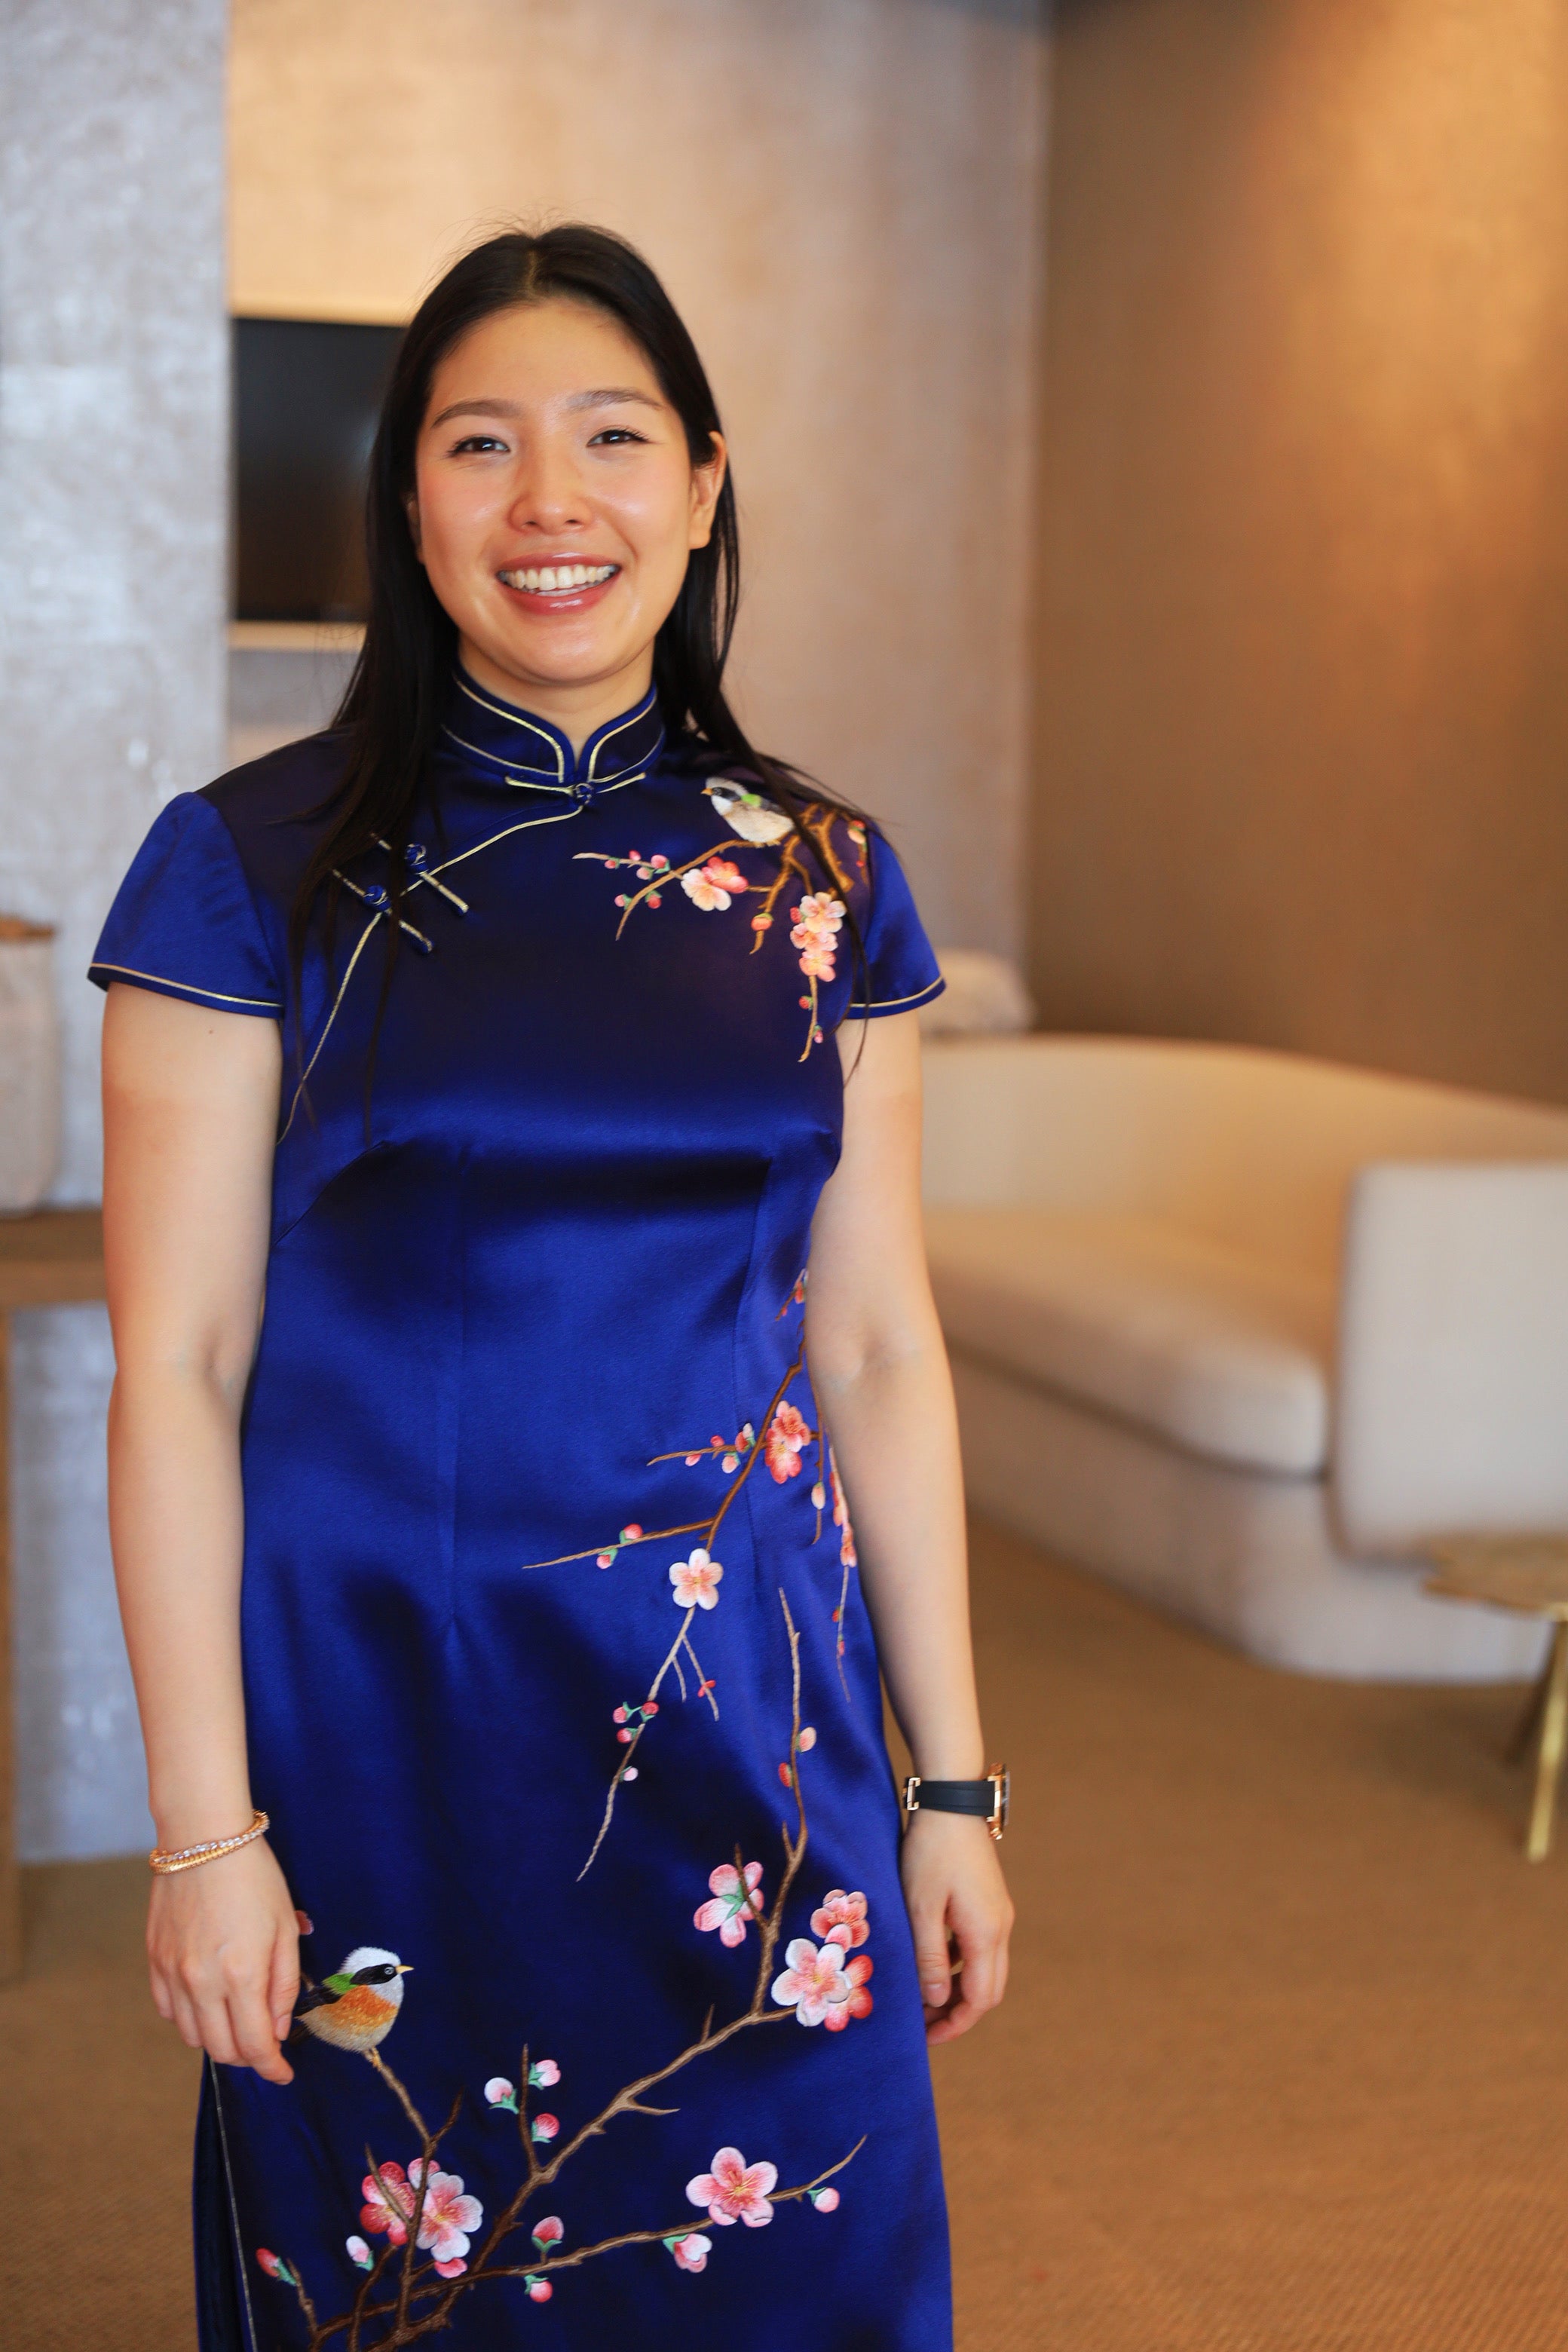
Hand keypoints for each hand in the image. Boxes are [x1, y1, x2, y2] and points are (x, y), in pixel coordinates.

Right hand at [147, 1836, 300, 2083]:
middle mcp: (203, 1982)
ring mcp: (174, 1974)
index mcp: (242, 1974)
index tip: (284, 2073)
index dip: (273, 2068)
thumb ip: (283, 1985)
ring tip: (239, 2023)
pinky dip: (190, 2019)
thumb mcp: (286, 1927)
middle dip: (248, 2056)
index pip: (256, 2045)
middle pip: (222, 2050)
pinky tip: (208, 2003)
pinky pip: (169, 2011)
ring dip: (219, 2040)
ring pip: (193, 2036)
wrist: (204, 1838)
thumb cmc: (254, 1877)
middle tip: (266, 2045)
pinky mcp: (155, 1961)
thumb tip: (278, 2030)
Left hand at [900, 1808, 1012, 2044]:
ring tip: (921, 1998)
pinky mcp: (990, 1902)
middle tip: (922, 2025)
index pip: (978, 1998)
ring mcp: (998, 1914)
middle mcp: (1000, 1928)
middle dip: (958, 2013)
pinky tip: (931, 1960)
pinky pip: (979, 1946)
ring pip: (985, 1969)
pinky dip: (959, 1964)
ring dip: (958, 1989)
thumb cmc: (930, 1853)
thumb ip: (929, 1957)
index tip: (927, 2039)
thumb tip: (936, 2002)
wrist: (951, 1802)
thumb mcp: (920, 1908)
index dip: (955, 2025)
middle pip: (987, 1989)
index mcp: (986, 1934)